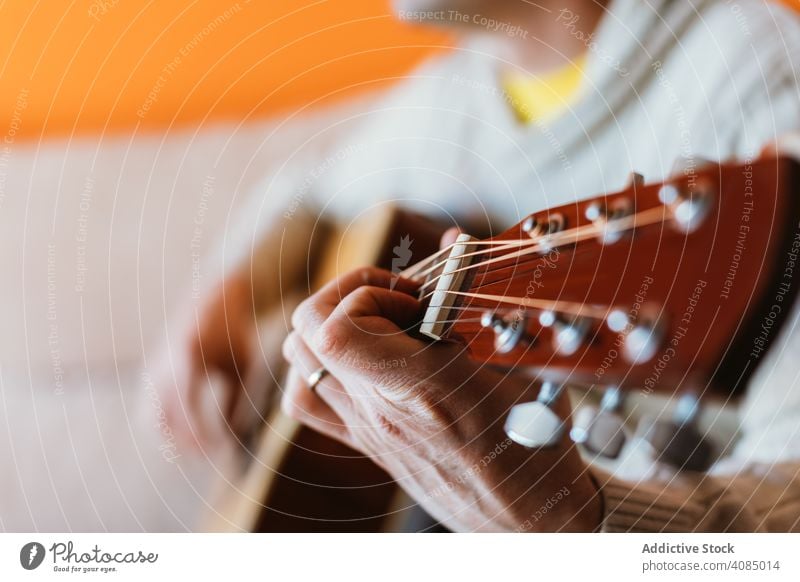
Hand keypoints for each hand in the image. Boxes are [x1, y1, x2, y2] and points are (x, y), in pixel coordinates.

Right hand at [157, 271, 258, 446]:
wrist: (215, 301)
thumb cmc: (235, 335)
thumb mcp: (242, 366)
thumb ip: (236, 402)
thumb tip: (233, 444)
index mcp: (188, 356)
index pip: (187, 408)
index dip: (203, 434)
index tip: (223, 450)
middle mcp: (164, 363)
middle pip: (164, 418)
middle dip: (187, 442)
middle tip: (212, 455)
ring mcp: (154, 368)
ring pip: (152, 418)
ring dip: (174, 438)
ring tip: (202, 449)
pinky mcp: (151, 374)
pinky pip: (151, 410)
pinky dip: (168, 428)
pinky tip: (191, 436)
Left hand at [281, 265, 601, 531]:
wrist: (532, 519)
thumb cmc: (536, 444)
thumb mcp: (521, 362)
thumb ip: (476, 297)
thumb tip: (453, 242)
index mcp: (421, 390)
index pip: (336, 330)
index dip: (367, 292)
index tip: (413, 295)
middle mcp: (380, 411)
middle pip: (306, 334)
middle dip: (344, 296)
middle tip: (396, 299)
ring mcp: (367, 430)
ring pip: (299, 365)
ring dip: (329, 328)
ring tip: (380, 323)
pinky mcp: (367, 444)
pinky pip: (308, 402)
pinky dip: (319, 369)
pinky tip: (362, 361)